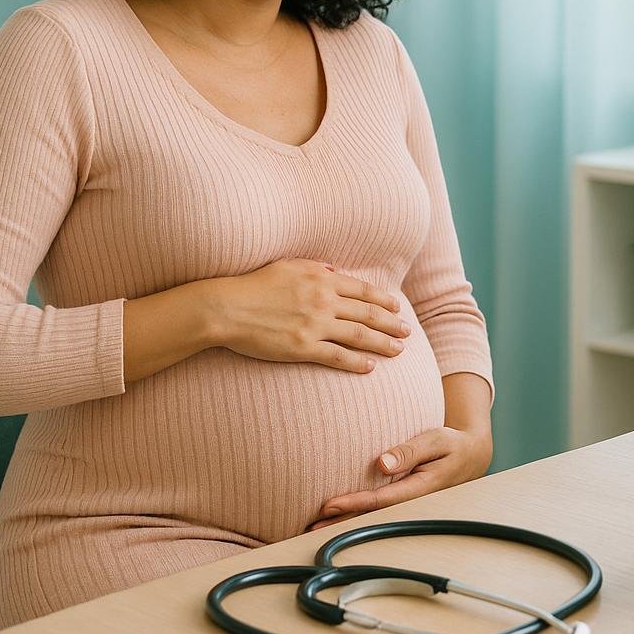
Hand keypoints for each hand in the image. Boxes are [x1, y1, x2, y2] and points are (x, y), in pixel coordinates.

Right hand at [207, 258, 409, 372]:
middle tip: (407, 332)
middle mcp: (323, 301)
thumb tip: (334, 269)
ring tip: (398, 350)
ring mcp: (315, 325)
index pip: (362, 290)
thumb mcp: (287, 265)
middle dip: (391, 323)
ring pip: (359, 335)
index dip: (383, 300)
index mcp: (321, 279)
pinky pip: (337, 356)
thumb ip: (314, 267)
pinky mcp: (303, 347)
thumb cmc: (254, 285)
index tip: (397, 308)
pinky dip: (357, 362)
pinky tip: (371, 367)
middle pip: (367, 313)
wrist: (227, 308)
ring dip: (382, 344)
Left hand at [306, 424, 493, 530]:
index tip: (329, 505)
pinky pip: (378, 509)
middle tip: (310, 526)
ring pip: (373, 516)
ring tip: (314, 526)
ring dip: (345, 522)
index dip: (354, 503)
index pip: (381, 500)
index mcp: (420, 489)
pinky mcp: (404, 500)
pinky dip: (356, 513)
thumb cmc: (452, 444)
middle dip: (342, 522)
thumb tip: (382, 463)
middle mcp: (412, 502)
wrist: (471, 456)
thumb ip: (410, 451)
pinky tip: (337, 516)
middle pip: (372, 516)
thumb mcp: (436, 440)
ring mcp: (408, 504)